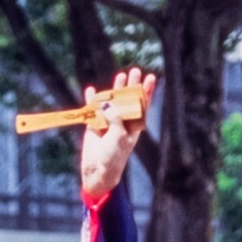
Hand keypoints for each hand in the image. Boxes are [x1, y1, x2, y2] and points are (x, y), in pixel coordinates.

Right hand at [79, 68, 154, 204]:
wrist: (99, 169)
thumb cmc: (114, 155)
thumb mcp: (118, 135)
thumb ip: (115, 117)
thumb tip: (106, 102)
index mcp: (133, 124)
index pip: (142, 104)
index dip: (147, 91)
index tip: (151, 77)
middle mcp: (122, 120)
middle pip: (128, 98)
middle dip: (131, 85)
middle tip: (134, 71)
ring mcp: (108, 121)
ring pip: (112, 101)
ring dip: (115, 88)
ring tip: (120, 76)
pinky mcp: (94, 124)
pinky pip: (92, 109)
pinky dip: (91, 100)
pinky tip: (91, 90)